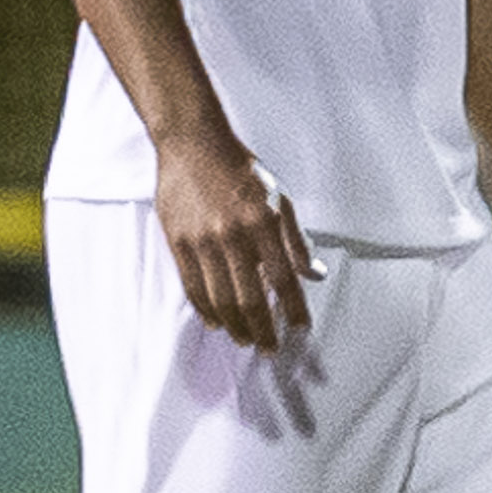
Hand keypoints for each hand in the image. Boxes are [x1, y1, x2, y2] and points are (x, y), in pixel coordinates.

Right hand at [154, 125, 312, 349]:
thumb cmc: (241, 170)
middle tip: (270, 348)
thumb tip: (314, 274)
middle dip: (262, 329)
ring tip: (245, 340)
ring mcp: (201, 240)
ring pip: (219, 298)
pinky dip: (205, 308)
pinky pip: (192, 285)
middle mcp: (232, 235)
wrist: (194, 144)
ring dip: (234, 325)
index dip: (293, 308)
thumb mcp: (280, 198)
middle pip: (250, 297)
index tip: (301, 328)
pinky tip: (216, 322)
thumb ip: (296, 240)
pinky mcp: (177, 241)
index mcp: (263, 223)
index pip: (284, 278)